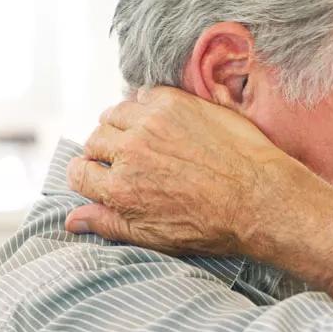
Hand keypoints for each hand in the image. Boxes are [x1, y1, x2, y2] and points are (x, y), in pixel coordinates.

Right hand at [65, 87, 290, 255]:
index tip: (103, 175)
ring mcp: (152, 122)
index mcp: (120, 189)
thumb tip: (71, 220)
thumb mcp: (155, 236)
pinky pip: (144, 95)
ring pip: (114, 114)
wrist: (260, 197)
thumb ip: (109, 224)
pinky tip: (164, 121)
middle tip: (129, 158)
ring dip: (122, 124)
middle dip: (105, 151)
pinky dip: (147, 105)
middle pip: (94, 140)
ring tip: (144, 137)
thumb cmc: (213, 223)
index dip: (89, 175)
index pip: (78, 172)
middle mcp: (130, 152)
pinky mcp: (175, 102)